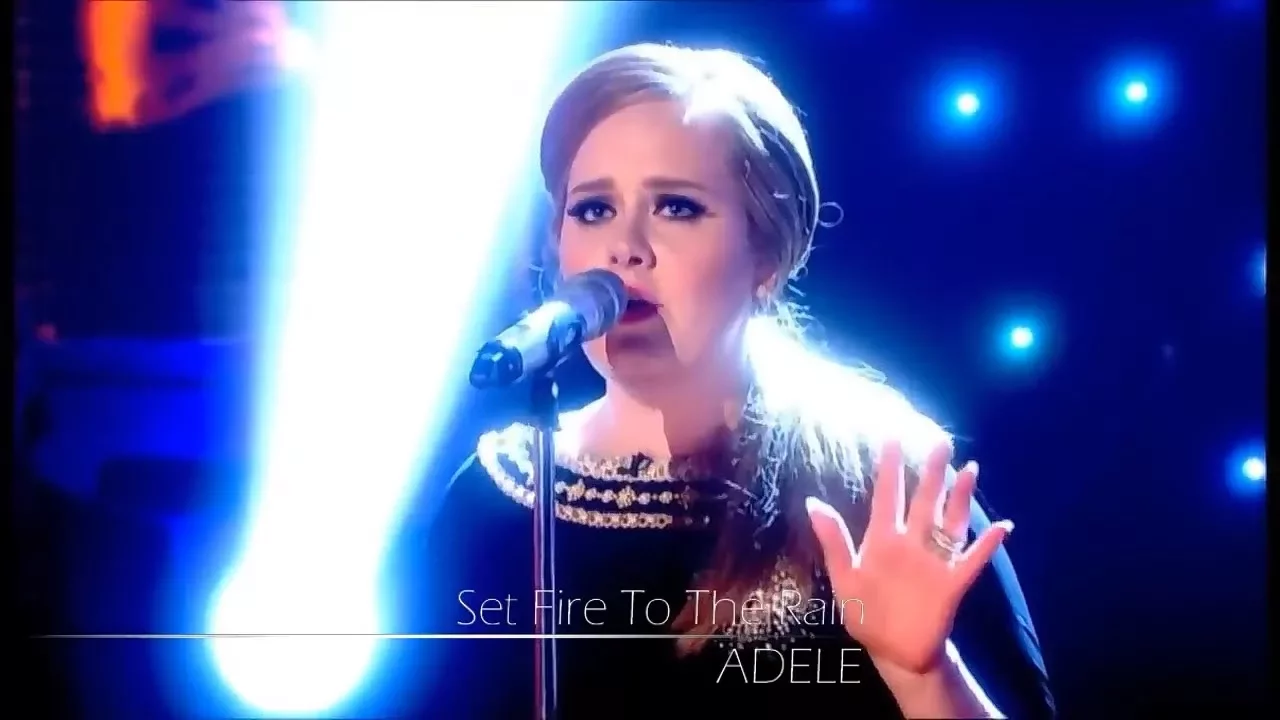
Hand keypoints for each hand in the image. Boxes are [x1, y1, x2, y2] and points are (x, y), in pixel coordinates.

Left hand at [807, 441, 1012, 674]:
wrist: (893, 652)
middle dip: (932, 473)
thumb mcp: (844, 577)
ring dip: (960, 498)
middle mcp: (911, 544)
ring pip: (949, 522)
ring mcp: (933, 562)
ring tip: (970, 469)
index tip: (891, 437)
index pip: (886, 496)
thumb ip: (833, 540)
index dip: (889, 468)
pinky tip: (1002, 527)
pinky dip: (987, 545)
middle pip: (923, 501)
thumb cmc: (865, 613)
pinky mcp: (952, 584)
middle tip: (940, 442)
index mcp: (882, 540)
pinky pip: (972, 561)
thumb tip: (813, 502)